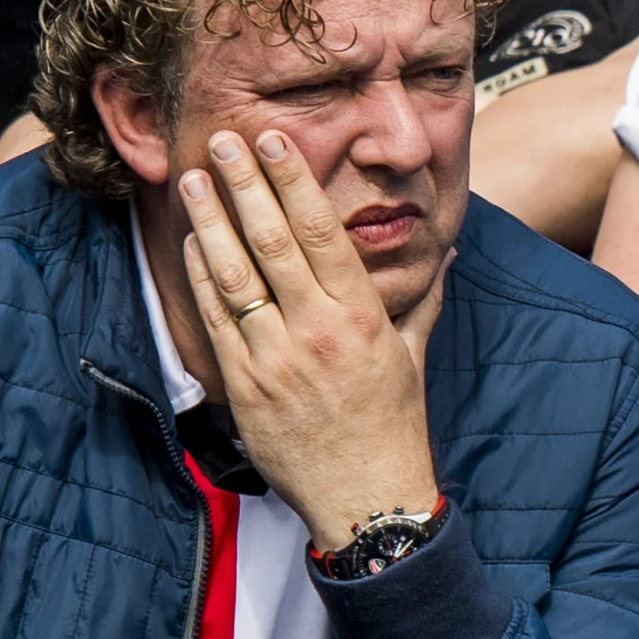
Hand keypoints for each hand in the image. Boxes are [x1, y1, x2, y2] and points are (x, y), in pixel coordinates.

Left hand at [184, 132, 442, 553]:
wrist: (367, 499)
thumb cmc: (393, 426)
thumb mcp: (413, 357)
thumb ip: (425, 298)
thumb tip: (447, 250)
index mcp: (363, 318)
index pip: (321, 233)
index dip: (294, 182)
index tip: (275, 141)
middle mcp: (318, 332)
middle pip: (272, 241)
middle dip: (245, 184)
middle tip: (224, 140)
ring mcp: (277, 358)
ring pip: (234, 273)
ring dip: (210, 220)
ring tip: (195, 178)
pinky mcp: (245, 385)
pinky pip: (216, 318)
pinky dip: (200, 275)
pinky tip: (191, 242)